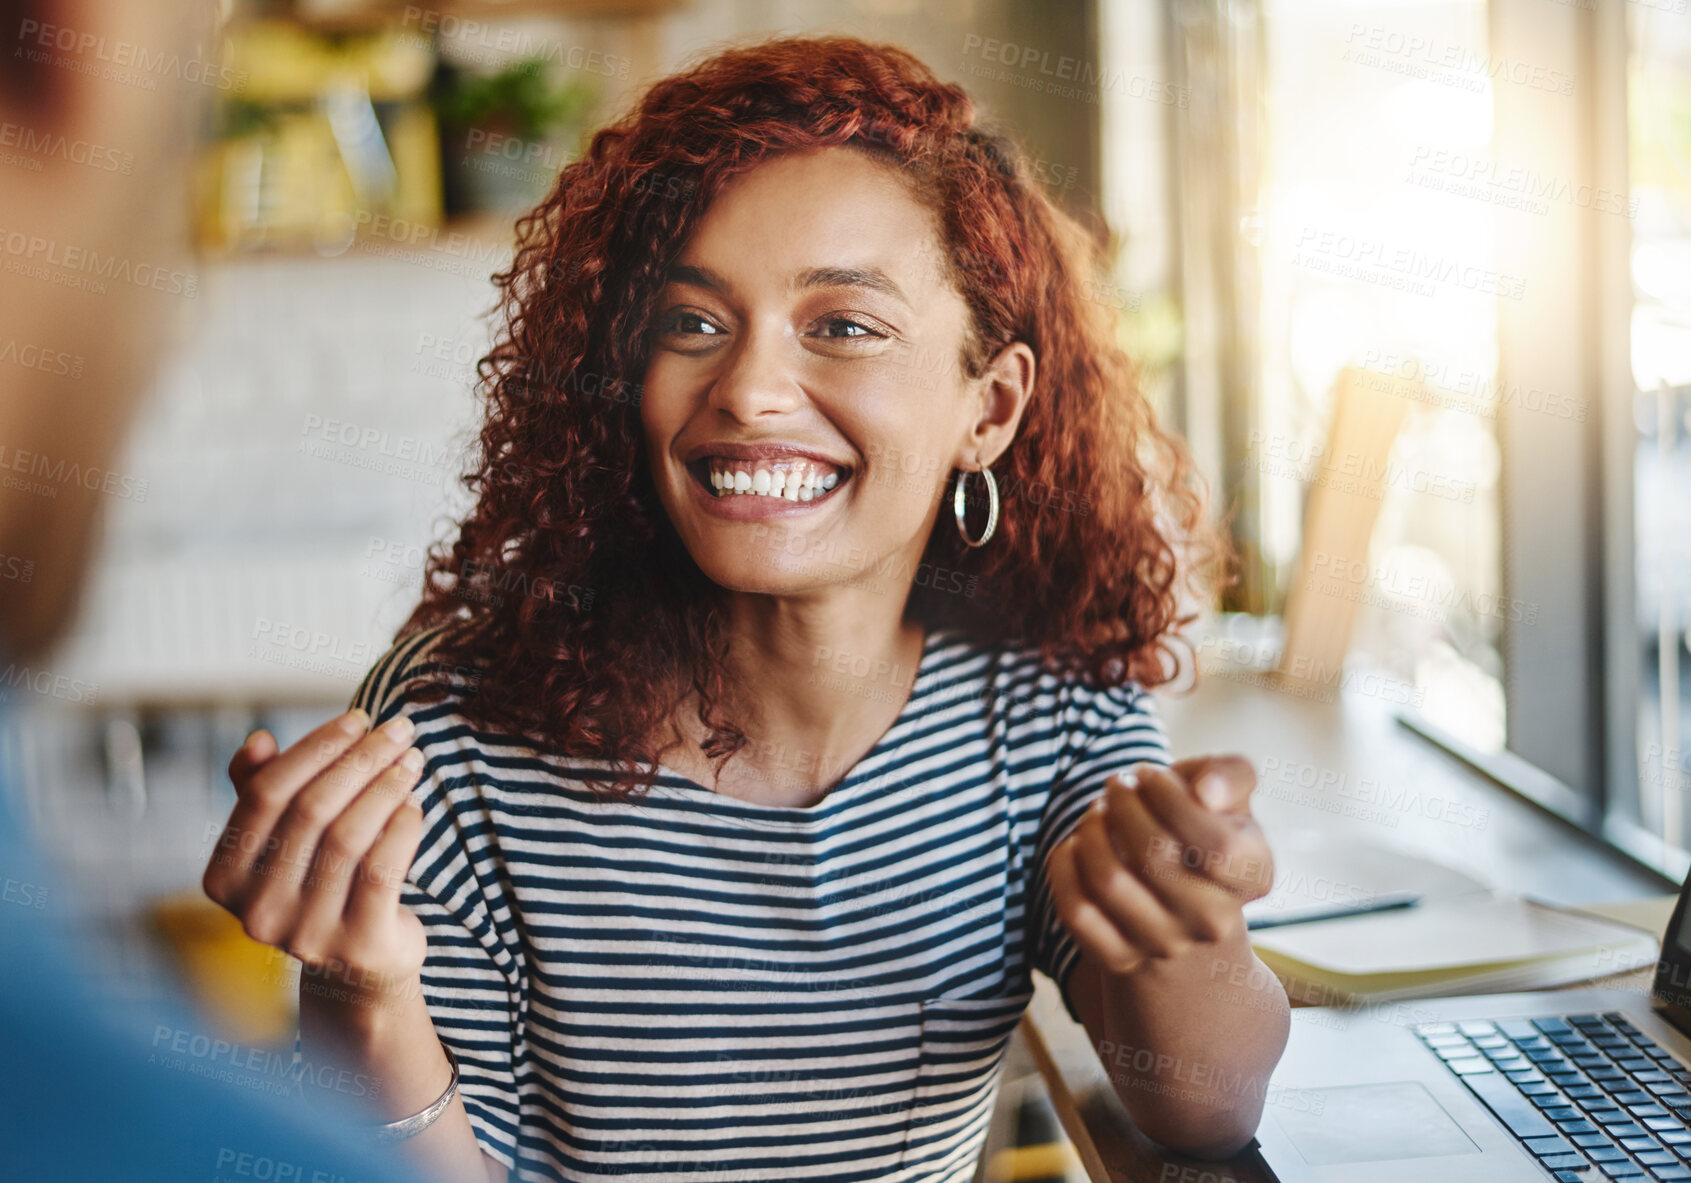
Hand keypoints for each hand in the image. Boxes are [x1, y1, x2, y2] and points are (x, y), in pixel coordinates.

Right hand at [201, 709, 428, 1008]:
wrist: (357, 967)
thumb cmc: (317, 881)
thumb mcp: (283, 838)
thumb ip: (261, 790)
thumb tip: (257, 740)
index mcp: (223, 878)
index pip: (264, 794)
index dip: (313, 748)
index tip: (358, 718)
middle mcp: (256, 911)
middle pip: (311, 810)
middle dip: (361, 759)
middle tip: (400, 729)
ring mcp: (304, 934)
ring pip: (349, 836)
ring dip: (387, 786)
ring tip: (413, 759)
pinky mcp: (357, 946)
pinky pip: (384, 869)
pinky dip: (403, 828)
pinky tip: (415, 804)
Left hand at [1046, 755, 1272, 976]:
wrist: (1178, 905)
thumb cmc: (1200, 828)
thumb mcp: (1228, 794)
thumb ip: (1232, 774)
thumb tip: (1205, 792)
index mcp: (1253, 876)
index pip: (1216, 841)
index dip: (1169, 796)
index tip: (1149, 774)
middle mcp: (1214, 920)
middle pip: (1154, 854)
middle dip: (1123, 804)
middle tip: (1116, 786)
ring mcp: (1166, 944)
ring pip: (1109, 881)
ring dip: (1091, 830)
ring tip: (1097, 812)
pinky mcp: (1119, 959)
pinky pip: (1075, 910)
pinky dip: (1064, 867)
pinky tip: (1077, 846)